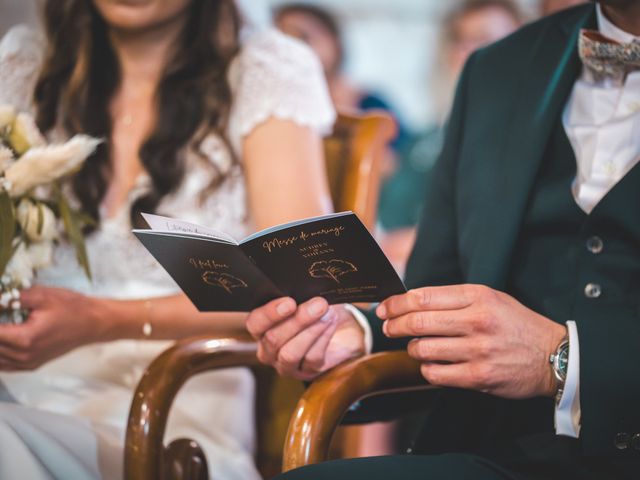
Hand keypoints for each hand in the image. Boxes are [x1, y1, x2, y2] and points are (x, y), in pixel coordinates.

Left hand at [0, 286, 107, 369]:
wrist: (93, 323)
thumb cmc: (72, 308)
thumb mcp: (43, 296)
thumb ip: (14, 298)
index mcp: (24, 339)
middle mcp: (23, 356)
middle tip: (1, 313)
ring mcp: (27, 363)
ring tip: (5, 326)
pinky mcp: (32, 365)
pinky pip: (4, 365)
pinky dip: (0, 355)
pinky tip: (4, 342)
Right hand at [246, 297, 364, 380]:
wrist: (339, 329)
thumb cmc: (314, 309)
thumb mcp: (304, 298)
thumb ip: (298, 294)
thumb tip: (303, 287)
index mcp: (261, 328)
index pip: (255, 323)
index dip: (270, 314)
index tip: (289, 302)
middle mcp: (268, 350)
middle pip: (274, 339)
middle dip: (298, 320)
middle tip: (318, 304)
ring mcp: (285, 365)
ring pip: (290, 353)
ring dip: (311, 331)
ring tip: (327, 314)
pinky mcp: (306, 372)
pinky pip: (312, 358)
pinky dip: (324, 338)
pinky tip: (331, 323)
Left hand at [378, 284, 566, 398]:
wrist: (553, 356)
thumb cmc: (516, 324)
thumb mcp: (490, 298)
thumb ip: (453, 299)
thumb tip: (411, 302)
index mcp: (477, 296)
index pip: (423, 296)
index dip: (396, 303)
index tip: (384, 308)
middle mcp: (476, 321)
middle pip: (417, 322)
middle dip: (394, 326)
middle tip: (388, 328)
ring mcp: (477, 350)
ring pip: (422, 349)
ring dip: (412, 348)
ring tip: (418, 347)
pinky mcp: (478, 377)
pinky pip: (435, 374)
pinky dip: (427, 369)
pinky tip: (433, 364)